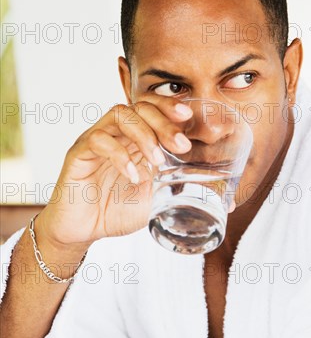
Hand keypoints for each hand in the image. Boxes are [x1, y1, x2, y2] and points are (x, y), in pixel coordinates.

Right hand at [37, 97, 192, 248]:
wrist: (82, 232)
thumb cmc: (115, 212)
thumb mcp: (154, 197)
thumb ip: (172, 183)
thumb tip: (204, 178)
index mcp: (134, 139)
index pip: (151, 107)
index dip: (169, 106)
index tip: (188, 116)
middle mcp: (115, 134)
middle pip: (139, 107)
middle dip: (164, 122)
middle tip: (181, 145)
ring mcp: (95, 141)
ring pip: (119, 115)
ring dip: (144, 134)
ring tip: (157, 160)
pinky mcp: (78, 154)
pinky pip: (98, 140)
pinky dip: (120, 156)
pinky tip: (133, 176)